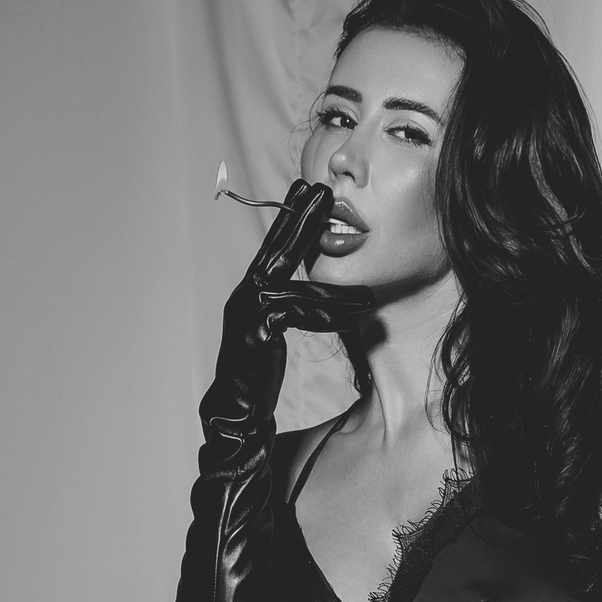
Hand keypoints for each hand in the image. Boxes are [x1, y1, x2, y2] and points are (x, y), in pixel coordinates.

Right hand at [205, 182, 342, 433]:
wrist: (236, 412)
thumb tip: (310, 290)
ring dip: (334, 288)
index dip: (292, 219)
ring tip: (366, 287)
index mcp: (249, 292)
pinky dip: (324, 315)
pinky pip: (295, 315)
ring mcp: (247, 313)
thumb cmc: (257, 374)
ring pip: (294, 288)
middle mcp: (243, 296)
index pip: (273, 248)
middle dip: (302, 220)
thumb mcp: (272, 331)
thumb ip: (288, 306)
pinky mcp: (256, 334)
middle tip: (324, 190)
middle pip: (277, 251)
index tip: (309, 190)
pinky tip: (350, 318)